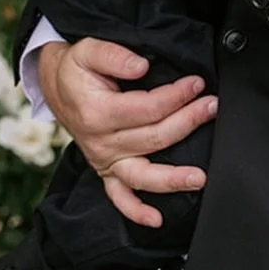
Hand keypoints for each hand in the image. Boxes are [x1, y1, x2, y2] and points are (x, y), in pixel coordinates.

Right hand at [37, 36, 216, 227]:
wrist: (56, 87)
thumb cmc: (76, 70)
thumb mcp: (88, 49)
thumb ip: (113, 55)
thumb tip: (141, 67)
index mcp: (97, 112)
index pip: (147, 109)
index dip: (176, 96)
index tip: (196, 84)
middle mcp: (100, 142)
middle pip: (153, 138)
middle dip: (187, 122)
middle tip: (211, 107)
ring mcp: (104, 160)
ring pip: (142, 175)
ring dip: (172, 178)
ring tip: (199, 177)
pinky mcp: (105, 171)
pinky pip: (119, 197)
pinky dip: (135, 211)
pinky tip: (156, 219)